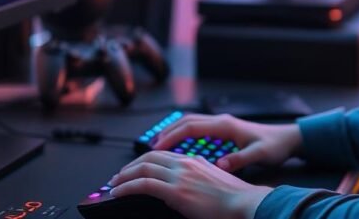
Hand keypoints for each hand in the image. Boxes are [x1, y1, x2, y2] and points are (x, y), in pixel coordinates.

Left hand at [110, 150, 272, 218]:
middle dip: (129, 167)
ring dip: (123, 177)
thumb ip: (200, 176)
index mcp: (194, 160)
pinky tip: (118, 193)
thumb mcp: (215, 180)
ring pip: (142, 169)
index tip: (134, 171)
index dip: (144, 162)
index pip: (162, 156)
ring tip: (114, 186)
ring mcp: (179, 176)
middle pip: (148, 158)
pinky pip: (143, 185)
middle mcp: (184, 163)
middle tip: (118, 178)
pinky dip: (126, 187)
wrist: (245, 203)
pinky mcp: (175, 191)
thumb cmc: (235, 199)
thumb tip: (189, 184)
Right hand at [152, 113, 302, 172]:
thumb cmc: (275, 146)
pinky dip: (184, 135)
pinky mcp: (224, 130)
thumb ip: (240, 160)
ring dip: (174, 132)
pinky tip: (179, 147)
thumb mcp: (259, 155)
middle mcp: (221, 121)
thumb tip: (220, 165)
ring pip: (191, 123)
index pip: (191, 126)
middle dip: (167, 132)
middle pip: (186, 121)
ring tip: (158, 147)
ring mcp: (222, 124)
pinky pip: (198, 129)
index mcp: (226, 125)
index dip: (172, 136)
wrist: (288, 139)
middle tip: (150, 147)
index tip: (157, 147)